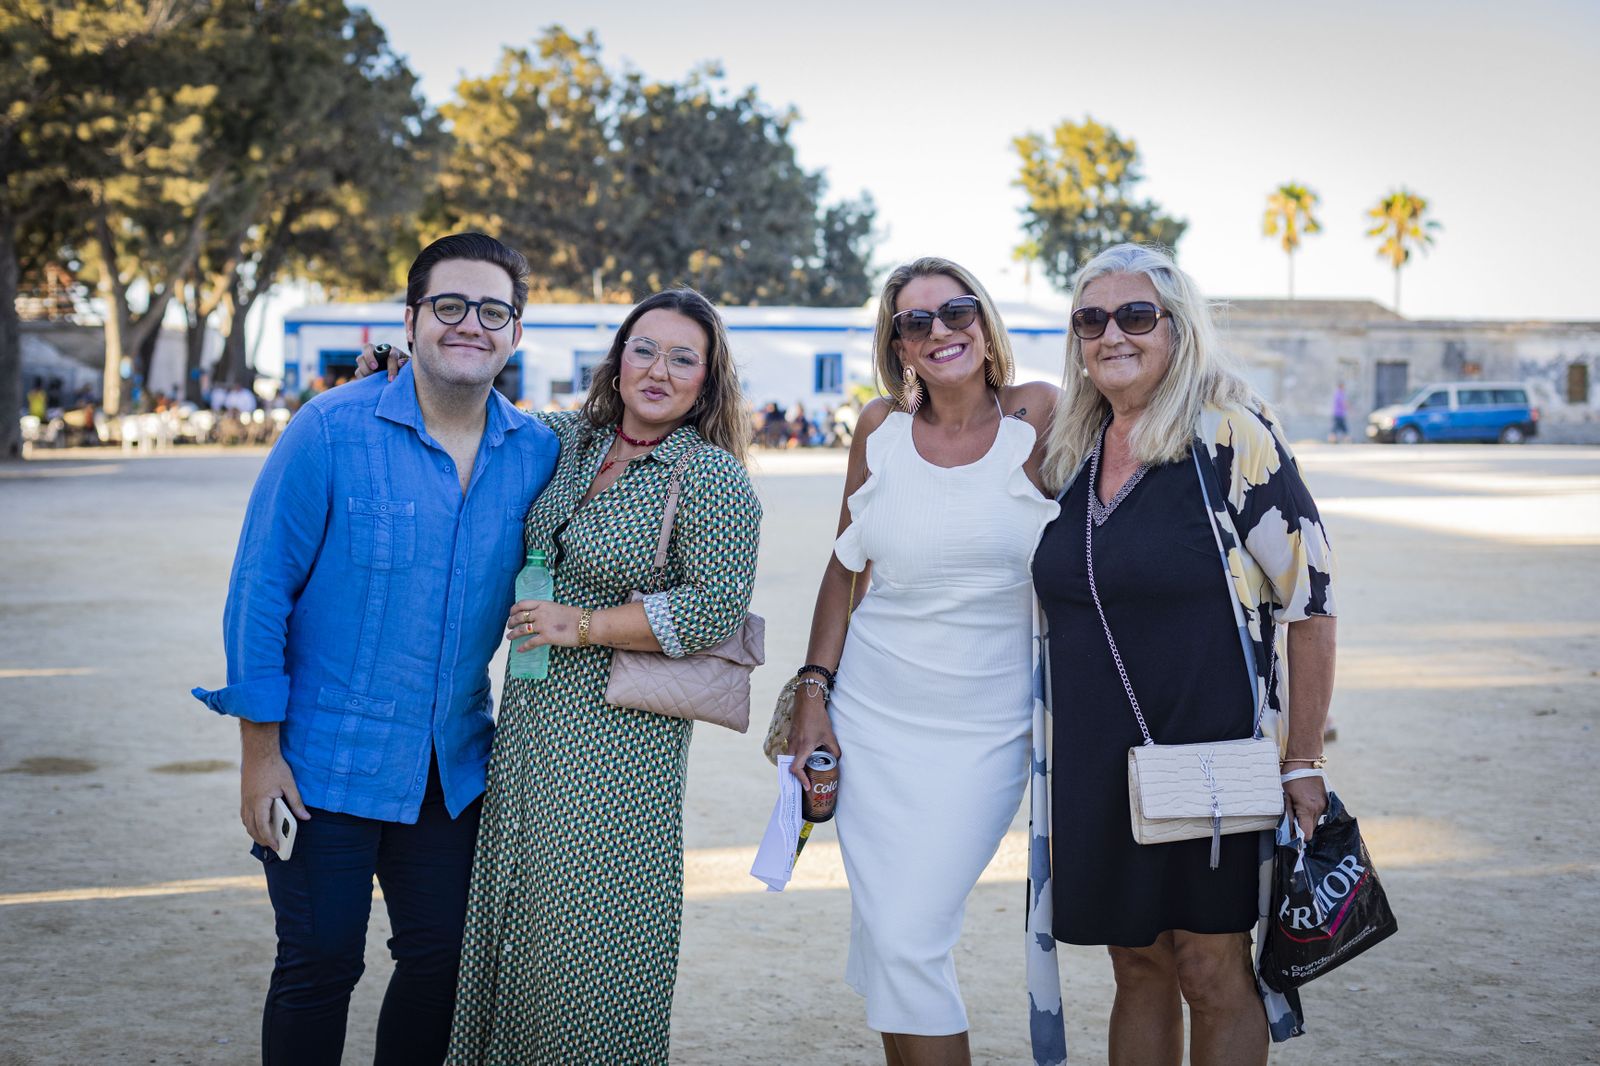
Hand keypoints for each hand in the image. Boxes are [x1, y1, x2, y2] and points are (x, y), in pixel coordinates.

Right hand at [240, 727, 308, 849]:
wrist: (258, 752)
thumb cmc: (275, 767)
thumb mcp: (289, 784)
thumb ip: (296, 802)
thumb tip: (306, 817)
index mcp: (260, 801)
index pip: (263, 825)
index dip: (269, 838)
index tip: (277, 846)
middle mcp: (249, 803)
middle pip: (252, 828)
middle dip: (262, 839)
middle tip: (274, 846)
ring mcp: (244, 800)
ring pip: (246, 822)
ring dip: (255, 833)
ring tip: (267, 839)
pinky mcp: (244, 796)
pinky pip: (245, 815)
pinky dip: (251, 823)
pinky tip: (258, 825)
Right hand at [355, 343, 407, 380]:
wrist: (400, 380)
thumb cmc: (406, 372)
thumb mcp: (409, 368)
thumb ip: (406, 364)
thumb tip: (400, 363)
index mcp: (391, 351)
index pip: (390, 354)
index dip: (391, 366)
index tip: (392, 378)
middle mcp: (377, 353)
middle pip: (367, 348)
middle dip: (370, 357)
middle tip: (375, 367)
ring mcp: (368, 361)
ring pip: (360, 359)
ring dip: (364, 368)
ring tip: (371, 377)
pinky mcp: (363, 371)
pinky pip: (358, 372)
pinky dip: (362, 377)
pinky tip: (368, 383)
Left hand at [507, 599, 581, 649]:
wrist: (586, 624)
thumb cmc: (576, 616)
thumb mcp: (558, 608)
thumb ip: (548, 611)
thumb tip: (542, 617)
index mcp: (543, 604)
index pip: (522, 604)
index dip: (514, 609)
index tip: (511, 613)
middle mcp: (540, 614)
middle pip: (519, 617)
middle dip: (511, 622)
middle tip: (509, 626)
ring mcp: (542, 626)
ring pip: (521, 630)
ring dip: (513, 634)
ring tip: (509, 637)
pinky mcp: (546, 637)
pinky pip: (530, 643)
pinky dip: (523, 647)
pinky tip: (519, 650)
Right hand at [785, 691, 838, 788]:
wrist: (807, 702)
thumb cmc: (818, 718)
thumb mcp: (829, 735)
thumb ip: (834, 750)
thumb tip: (836, 760)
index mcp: (803, 747)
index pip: (796, 769)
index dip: (801, 780)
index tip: (807, 786)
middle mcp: (794, 745)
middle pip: (790, 766)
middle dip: (797, 778)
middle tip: (806, 784)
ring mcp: (790, 741)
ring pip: (789, 759)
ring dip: (796, 768)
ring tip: (806, 774)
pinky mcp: (790, 737)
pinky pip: (790, 752)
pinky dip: (795, 759)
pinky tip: (805, 759)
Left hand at [1283, 774, 1327, 839]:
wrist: (1304, 762)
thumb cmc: (1291, 778)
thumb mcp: (1285, 798)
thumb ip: (1288, 816)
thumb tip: (1288, 832)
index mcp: (1308, 809)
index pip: (1307, 834)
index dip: (1298, 837)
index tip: (1291, 835)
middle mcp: (1319, 809)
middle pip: (1311, 829)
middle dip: (1301, 827)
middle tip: (1291, 818)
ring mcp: (1324, 805)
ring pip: (1315, 822)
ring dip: (1306, 820)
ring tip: (1297, 808)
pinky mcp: (1327, 801)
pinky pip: (1318, 814)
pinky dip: (1311, 813)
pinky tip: (1304, 804)